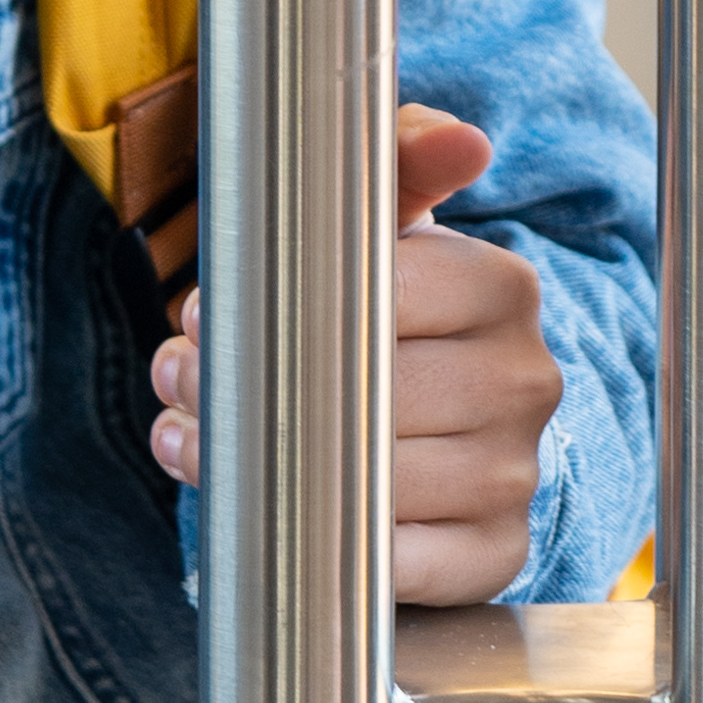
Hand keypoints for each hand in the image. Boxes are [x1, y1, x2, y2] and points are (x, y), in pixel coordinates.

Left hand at [150, 105, 565, 602]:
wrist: (437, 422)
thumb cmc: (388, 310)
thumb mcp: (382, 225)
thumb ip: (398, 163)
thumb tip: (464, 138)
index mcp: (504, 290)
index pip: (377, 296)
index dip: (274, 306)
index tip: (202, 308)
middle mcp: (527, 382)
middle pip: (363, 394)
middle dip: (247, 387)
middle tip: (175, 375)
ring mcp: (515, 474)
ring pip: (365, 481)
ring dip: (254, 463)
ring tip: (193, 434)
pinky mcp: (494, 554)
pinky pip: (392, 563)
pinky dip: (308, 542)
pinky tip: (258, 509)